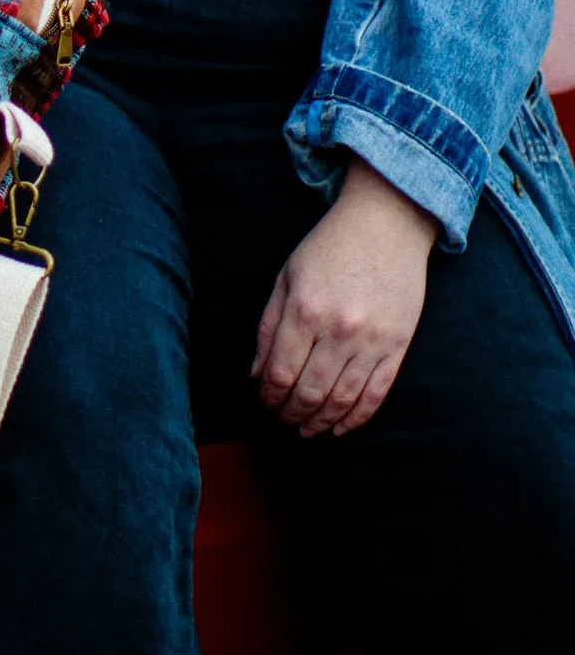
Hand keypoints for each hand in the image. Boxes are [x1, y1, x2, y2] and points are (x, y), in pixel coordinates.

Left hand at [253, 160, 437, 437]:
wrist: (386, 224)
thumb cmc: (329, 248)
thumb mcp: (286, 278)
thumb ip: (268, 326)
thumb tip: (256, 374)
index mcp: (305, 311)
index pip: (279, 373)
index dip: (268, 397)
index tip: (264, 404)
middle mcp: (339, 330)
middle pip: (309, 392)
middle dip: (291, 414)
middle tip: (283, 421)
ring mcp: (372, 340)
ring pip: (342, 400)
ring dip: (321, 422)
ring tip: (307, 430)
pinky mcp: (398, 345)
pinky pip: (377, 393)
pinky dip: (357, 417)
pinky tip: (341, 427)